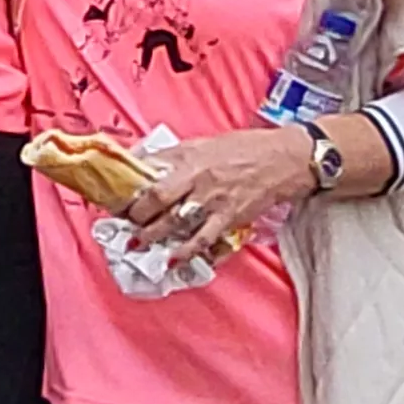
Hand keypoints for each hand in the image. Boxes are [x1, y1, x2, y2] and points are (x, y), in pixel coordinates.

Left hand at [129, 125, 317, 271]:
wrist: (285, 159)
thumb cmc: (245, 148)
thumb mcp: (204, 143)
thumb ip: (175, 156)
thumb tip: (144, 163)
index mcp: (190, 159)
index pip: (152, 178)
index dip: (132, 194)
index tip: (118, 202)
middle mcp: (199, 180)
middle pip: (159, 202)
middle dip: (138, 218)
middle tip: (126, 226)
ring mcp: (215, 202)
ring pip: (177, 224)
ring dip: (154, 237)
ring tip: (139, 245)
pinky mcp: (230, 218)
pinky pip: (204, 240)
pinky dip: (187, 252)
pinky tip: (173, 260)